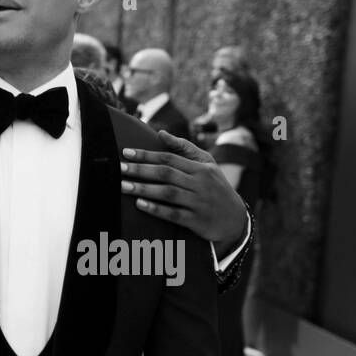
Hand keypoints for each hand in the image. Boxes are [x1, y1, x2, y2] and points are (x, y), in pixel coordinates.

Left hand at [120, 129, 247, 254]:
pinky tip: (140, 205)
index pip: (169, 158)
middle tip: (120, 168)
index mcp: (200, 168)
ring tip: (123, 186)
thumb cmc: (216, 187)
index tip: (126, 153)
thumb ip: (184, 148)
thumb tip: (160, 133)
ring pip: (168, 193)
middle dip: (141, 170)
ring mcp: (199, 203)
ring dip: (144, 189)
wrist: (236, 219)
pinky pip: (174, 214)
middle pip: (166, 174)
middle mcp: (200, 183)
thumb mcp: (207, 164)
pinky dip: (156, 209)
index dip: (146, 155)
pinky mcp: (197, 221)